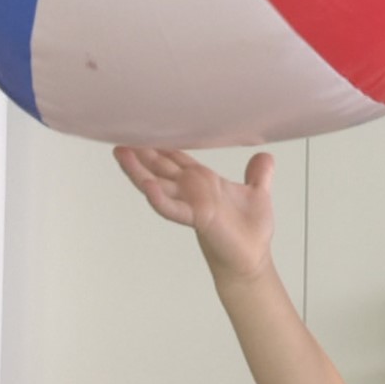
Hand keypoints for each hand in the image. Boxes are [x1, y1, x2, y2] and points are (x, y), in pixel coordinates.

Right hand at [114, 146, 275, 281]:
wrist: (253, 257)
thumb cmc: (250, 231)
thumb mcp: (257, 194)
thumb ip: (258, 175)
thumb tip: (265, 156)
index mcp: (203, 181)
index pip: (175, 157)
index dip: (160, 144)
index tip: (144, 126)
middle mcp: (191, 190)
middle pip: (159, 167)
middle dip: (140, 152)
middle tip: (119, 134)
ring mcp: (190, 204)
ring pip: (157, 184)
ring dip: (138, 170)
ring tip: (121, 153)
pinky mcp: (196, 219)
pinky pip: (172, 208)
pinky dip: (159, 198)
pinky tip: (148, 186)